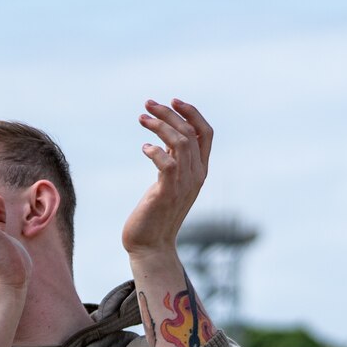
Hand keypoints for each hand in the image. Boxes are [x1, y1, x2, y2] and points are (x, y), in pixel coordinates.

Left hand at [122, 98, 212, 256]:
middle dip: (170, 113)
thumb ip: (171, 162)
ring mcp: (184, 184)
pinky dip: (155, 151)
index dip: (192, 114)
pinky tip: (144, 148)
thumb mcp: (168, 182)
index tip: (173, 101)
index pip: (205, 133)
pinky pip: (167, 163)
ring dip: (160, 126)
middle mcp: (196, 175)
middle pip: (190, 133)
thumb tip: (163, 140)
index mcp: (200, 170)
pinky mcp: (168, 192)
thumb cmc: (155, 213)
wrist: (150, 245)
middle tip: (148, 104)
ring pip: (180, 143)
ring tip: (141, 119)